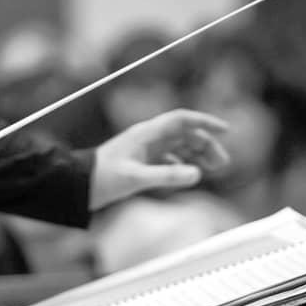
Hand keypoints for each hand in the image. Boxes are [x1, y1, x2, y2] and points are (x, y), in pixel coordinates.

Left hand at [90, 109, 229, 210]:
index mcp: (147, 134)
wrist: (78, 186)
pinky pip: (168, 158)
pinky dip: (183, 164)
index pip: (182, 120)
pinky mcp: (140, 162)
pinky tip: (189, 175)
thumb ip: (167, 176)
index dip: (205, 122)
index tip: (226, 130)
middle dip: (206, 145)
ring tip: (213, 170)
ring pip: (179, 146)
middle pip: (185, 134)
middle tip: (222, 164)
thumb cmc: (103, 178)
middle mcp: (148, 138)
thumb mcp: (136, 178)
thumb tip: (197, 174)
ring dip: (197, 155)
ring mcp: (145, 149)